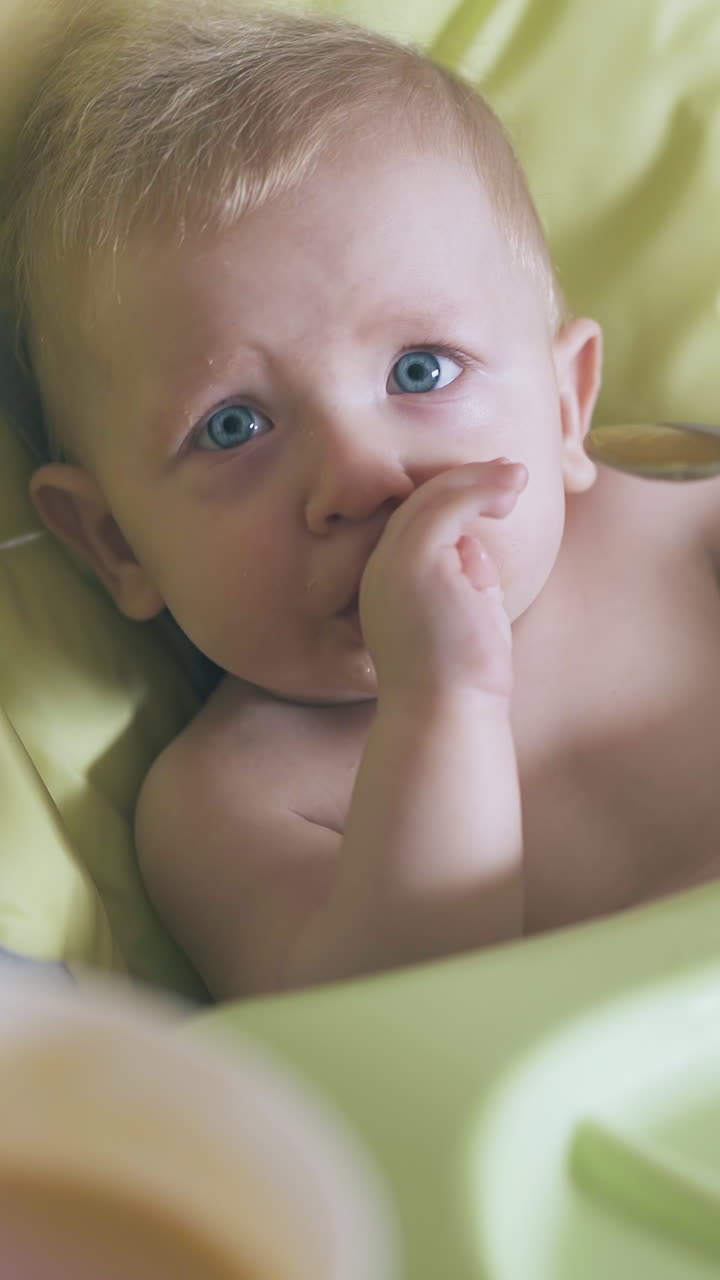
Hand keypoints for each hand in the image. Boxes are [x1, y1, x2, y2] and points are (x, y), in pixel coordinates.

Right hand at [358, 458, 526, 698]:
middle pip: (421, 503)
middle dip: (469, 481)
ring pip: (433, 498)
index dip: (457, 500)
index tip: (497, 492)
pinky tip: (511, 487)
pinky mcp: (412, 562)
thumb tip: (473, 545)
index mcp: (390, 583)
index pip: (416, 525)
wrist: (447, 711)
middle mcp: (381, 569)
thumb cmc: (464, 677)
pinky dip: (481, 489)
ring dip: (481, 480)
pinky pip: (447, 506)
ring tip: (520, 476)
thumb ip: (466, 578)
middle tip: (513, 473)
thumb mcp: (467, 615)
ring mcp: (392, 564)